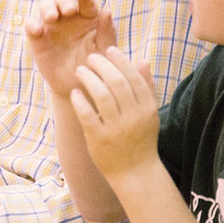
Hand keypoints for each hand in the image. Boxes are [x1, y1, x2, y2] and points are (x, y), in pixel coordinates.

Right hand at [26, 0, 116, 96]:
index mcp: (88, 16)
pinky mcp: (38, 38)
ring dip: (47, 8)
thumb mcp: (104, 50)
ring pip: (46, 6)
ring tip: (51, 17)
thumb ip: (107, 31)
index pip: (85, 0)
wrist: (77, 87)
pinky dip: (32, 25)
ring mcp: (52, 26)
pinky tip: (37, 30)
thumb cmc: (95, 67)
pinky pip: (31, 26)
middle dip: (65, 0)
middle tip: (68, 10)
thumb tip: (107, 10)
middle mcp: (69, 17)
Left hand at [69, 47, 159, 178]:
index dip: (120, 60)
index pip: (133, 77)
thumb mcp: (149, 113)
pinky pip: (87, 115)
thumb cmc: (140, 138)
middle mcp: (134, 117)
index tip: (108, 50)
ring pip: (101, 95)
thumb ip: (146, 87)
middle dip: (101, 65)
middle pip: (116, 82)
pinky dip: (80, 101)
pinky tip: (74, 92)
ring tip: (80, 70)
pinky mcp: (99, 139)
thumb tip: (142, 60)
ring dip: (88, 78)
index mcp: (147, 108)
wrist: (135, 173)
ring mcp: (116, 129)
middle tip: (90, 57)